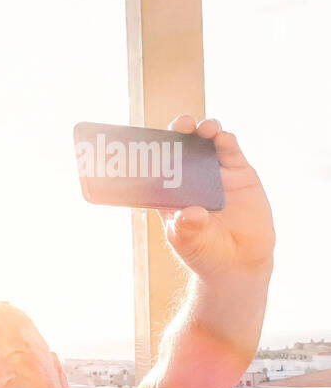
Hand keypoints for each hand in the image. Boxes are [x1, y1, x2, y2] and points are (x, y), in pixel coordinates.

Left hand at [160, 116, 274, 279]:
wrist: (238, 263)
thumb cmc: (204, 252)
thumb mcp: (188, 242)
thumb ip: (187, 227)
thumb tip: (191, 213)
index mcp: (170, 191)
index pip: (157, 164)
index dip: (153, 148)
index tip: (147, 138)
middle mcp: (191, 178)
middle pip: (182, 146)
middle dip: (179, 132)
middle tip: (180, 125)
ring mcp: (215, 173)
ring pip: (207, 143)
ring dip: (204, 131)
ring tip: (203, 129)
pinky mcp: (240, 174)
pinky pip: (231, 152)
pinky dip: (226, 141)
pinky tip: (222, 138)